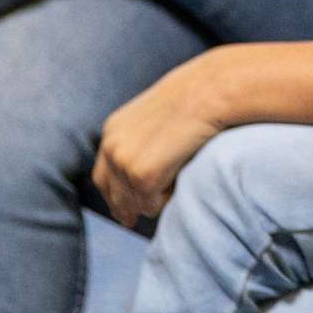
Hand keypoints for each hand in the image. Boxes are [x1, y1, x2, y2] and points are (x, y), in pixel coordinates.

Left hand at [93, 57, 235, 229]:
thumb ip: (143, 139)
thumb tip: (145, 169)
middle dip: (126, 209)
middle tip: (134, 221)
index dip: (115, 196)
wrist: (209, 91)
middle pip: (112, 195)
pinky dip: (167, 199)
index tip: (125, 212)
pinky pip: (152, 205)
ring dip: (153, 201)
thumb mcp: (158, 117)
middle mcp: (111, 148)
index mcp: (113, 131)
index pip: (103, 176)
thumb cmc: (196, 100)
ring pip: (134, 204)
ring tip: (176, 181)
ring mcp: (124, 163)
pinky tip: (181, 178)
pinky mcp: (142, 176)